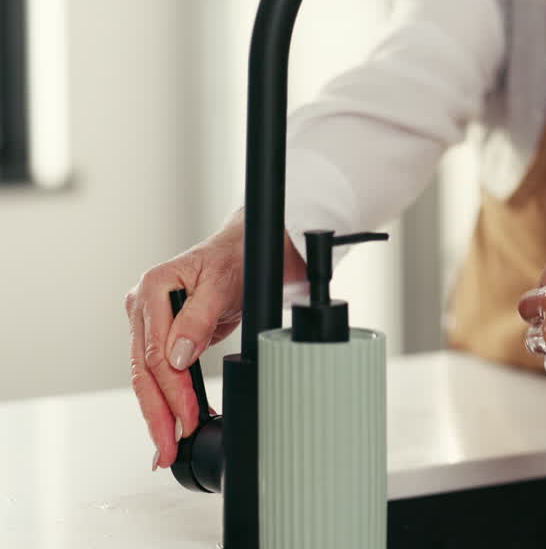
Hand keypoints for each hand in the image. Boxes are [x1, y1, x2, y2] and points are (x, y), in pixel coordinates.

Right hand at [124, 211, 303, 469]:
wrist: (249, 250)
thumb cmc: (237, 258)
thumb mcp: (223, 284)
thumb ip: (199, 320)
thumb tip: (177, 356)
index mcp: (151, 289)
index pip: (154, 354)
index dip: (172, 392)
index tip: (187, 418)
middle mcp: (143, 306)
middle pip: (144, 371)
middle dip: (157, 414)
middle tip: (167, 449)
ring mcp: (151, 322)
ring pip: (147, 377)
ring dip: (159, 414)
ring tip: (166, 447)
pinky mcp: (164, 335)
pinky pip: (160, 373)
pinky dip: (167, 400)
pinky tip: (173, 424)